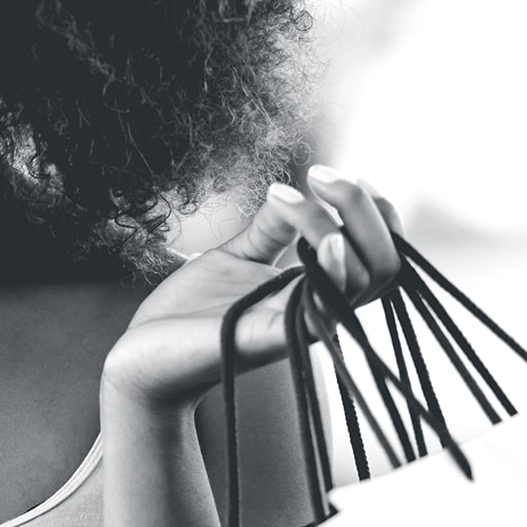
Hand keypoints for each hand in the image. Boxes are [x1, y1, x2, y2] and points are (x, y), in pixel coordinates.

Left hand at [102, 166, 404, 409]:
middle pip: (383, 265)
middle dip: (362, 210)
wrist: (143, 352)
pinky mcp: (267, 340)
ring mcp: (298, 328)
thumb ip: (270, 230)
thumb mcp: (236, 257)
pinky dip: (332, 271)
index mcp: (318, 293)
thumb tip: (294, 191)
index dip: (379, 215)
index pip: (381, 257)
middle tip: (320, 174)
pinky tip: (324, 239)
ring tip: (295, 193)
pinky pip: (320, 312)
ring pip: (359, 282)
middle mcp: (318, 313)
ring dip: (337, 226)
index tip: (349, 177)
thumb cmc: (190, 310)